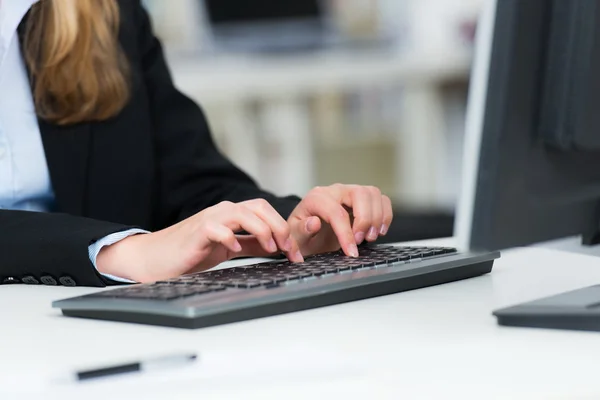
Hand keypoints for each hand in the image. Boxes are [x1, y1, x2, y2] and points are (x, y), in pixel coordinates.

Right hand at [96, 199, 303, 281]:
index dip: (284, 228)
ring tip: (271, 249)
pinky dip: (230, 237)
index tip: (295, 253)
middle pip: (259, 207)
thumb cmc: (191, 252)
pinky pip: (217, 228)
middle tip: (289, 249)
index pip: (265, 211)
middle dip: (279, 226)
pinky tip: (235, 249)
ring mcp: (209, 219)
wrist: (155, 258)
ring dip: (262, 230)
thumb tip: (278, 248)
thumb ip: (251, 245)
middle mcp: (223, 212)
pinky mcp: (196, 232)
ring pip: (242, 213)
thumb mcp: (229, 248)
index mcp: (232, 215)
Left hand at [288, 184, 392, 256]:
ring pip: (372, 193)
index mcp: (316, 198)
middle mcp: (334, 191)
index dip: (345, 233)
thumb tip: (314, 222)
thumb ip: (300, 231)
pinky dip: (385, 215)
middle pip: (359, 194)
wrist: (308, 236)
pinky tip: (379, 231)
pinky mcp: (362, 200)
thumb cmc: (301, 236)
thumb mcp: (295, 238)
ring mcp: (350, 193)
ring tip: (369, 237)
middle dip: (364, 220)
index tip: (351, 252)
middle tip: (360, 241)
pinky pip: (381, 199)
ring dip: (376, 217)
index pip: (335, 211)